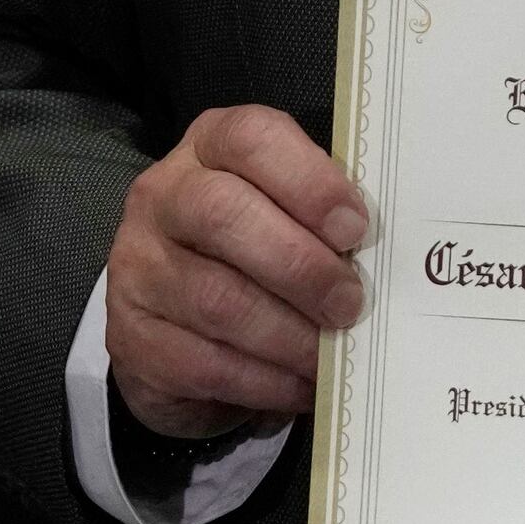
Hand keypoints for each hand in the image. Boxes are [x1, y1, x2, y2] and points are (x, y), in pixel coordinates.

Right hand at [108, 104, 370, 438]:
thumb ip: (325, 221)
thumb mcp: (288, 218)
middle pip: (223, 214)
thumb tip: (391, 255)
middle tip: (349, 303)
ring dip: (289, 335)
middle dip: (301, 266)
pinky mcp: (133, 336)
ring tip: (331, 353)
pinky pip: (204, 362)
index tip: (356, 228)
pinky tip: (300, 385)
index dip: (309, 181)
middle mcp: (162, 197)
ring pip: (216, 299)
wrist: (178, 327)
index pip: (251, 139)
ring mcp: (137, 267)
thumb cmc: (256, 258)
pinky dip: (265, 380)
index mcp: (210, 149)